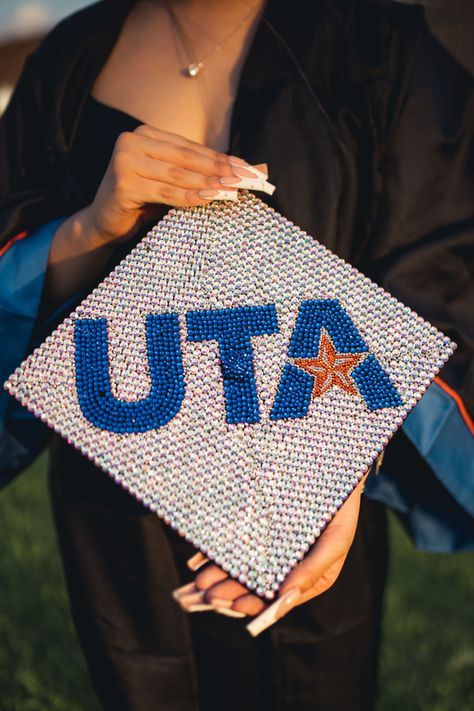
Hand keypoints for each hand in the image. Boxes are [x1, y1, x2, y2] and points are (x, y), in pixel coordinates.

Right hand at [82, 124, 263, 247]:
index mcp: (145, 134)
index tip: (248, 168)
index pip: (190, 147)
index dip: (221, 157)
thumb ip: (197, 172)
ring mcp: (124, 161)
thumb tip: (244, 170)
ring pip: (177, 174)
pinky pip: (165, 192)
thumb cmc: (141, 203)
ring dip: (208, 182)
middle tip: (246, 179)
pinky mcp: (123, 184)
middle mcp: (132, 141)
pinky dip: (189, 197)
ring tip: (232, 190)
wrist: (103, 224)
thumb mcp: (170, 182)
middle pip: (185, 158)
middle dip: (219, 169)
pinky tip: (209, 198)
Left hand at [172, 473, 367, 634]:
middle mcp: (285, 566)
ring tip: (200, 581)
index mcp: (306, 578)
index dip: (255, 604)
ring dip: (218, 576)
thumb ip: (313, 571)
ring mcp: (268, 546)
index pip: (277, 599)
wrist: (334, 471)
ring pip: (239, 566)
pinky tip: (198, 558)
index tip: (236, 604)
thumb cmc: (340, 510)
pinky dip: (215, 552)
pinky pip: (233, 542)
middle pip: (253, 585)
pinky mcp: (256, 527)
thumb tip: (285, 598)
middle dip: (230, 591)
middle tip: (208, 594)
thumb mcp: (335, 541)